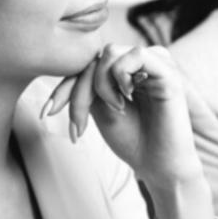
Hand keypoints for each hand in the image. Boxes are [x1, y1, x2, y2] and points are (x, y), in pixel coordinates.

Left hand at [42, 43, 199, 188]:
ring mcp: (156, 66)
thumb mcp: (99, 109)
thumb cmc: (132, 141)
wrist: (158, 166)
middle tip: (79, 123)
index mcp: (126, 73)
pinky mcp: (169, 73)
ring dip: (101, 83)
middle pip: (96, 58)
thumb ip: (89, 84)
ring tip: (114, 109)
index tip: (47, 113)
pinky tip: (127, 97)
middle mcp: (141, 65)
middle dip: (79, 90)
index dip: (66, 85)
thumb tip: (73, 63)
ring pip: (111, 52)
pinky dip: (122, 74)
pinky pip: (137, 54)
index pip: (88, 65)